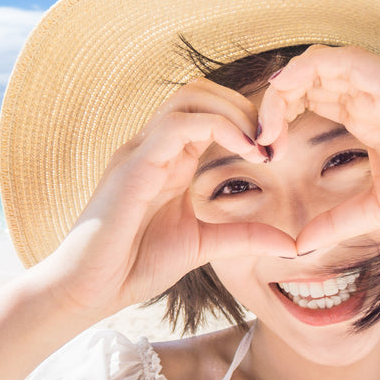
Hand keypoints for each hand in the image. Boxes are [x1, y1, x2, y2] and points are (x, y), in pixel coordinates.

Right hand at [41, 79, 297, 315]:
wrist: (88, 288)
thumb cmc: (133, 265)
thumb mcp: (202, 246)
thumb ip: (243, 237)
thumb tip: (291, 244)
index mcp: (169, 158)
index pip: (208, 111)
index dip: (247, 119)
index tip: (276, 151)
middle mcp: (153, 145)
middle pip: (201, 91)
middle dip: (245, 107)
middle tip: (273, 142)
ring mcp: (141, 150)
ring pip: (190, 96)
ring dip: (234, 111)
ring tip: (261, 146)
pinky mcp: (133, 165)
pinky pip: (177, 125)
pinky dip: (219, 127)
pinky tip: (244, 152)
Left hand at [254, 45, 379, 251]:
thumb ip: (338, 222)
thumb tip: (297, 246)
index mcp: (368, 119)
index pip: (308, 99)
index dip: (274, 117)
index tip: (258, 154)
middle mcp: (373, 97)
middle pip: (305, 76)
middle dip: (268, 102)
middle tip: (251, 140)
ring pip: (318, 61)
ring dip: (282, 87)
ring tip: (266, 129)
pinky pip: (345, 59)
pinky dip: (308, 71)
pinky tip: (289, 106)